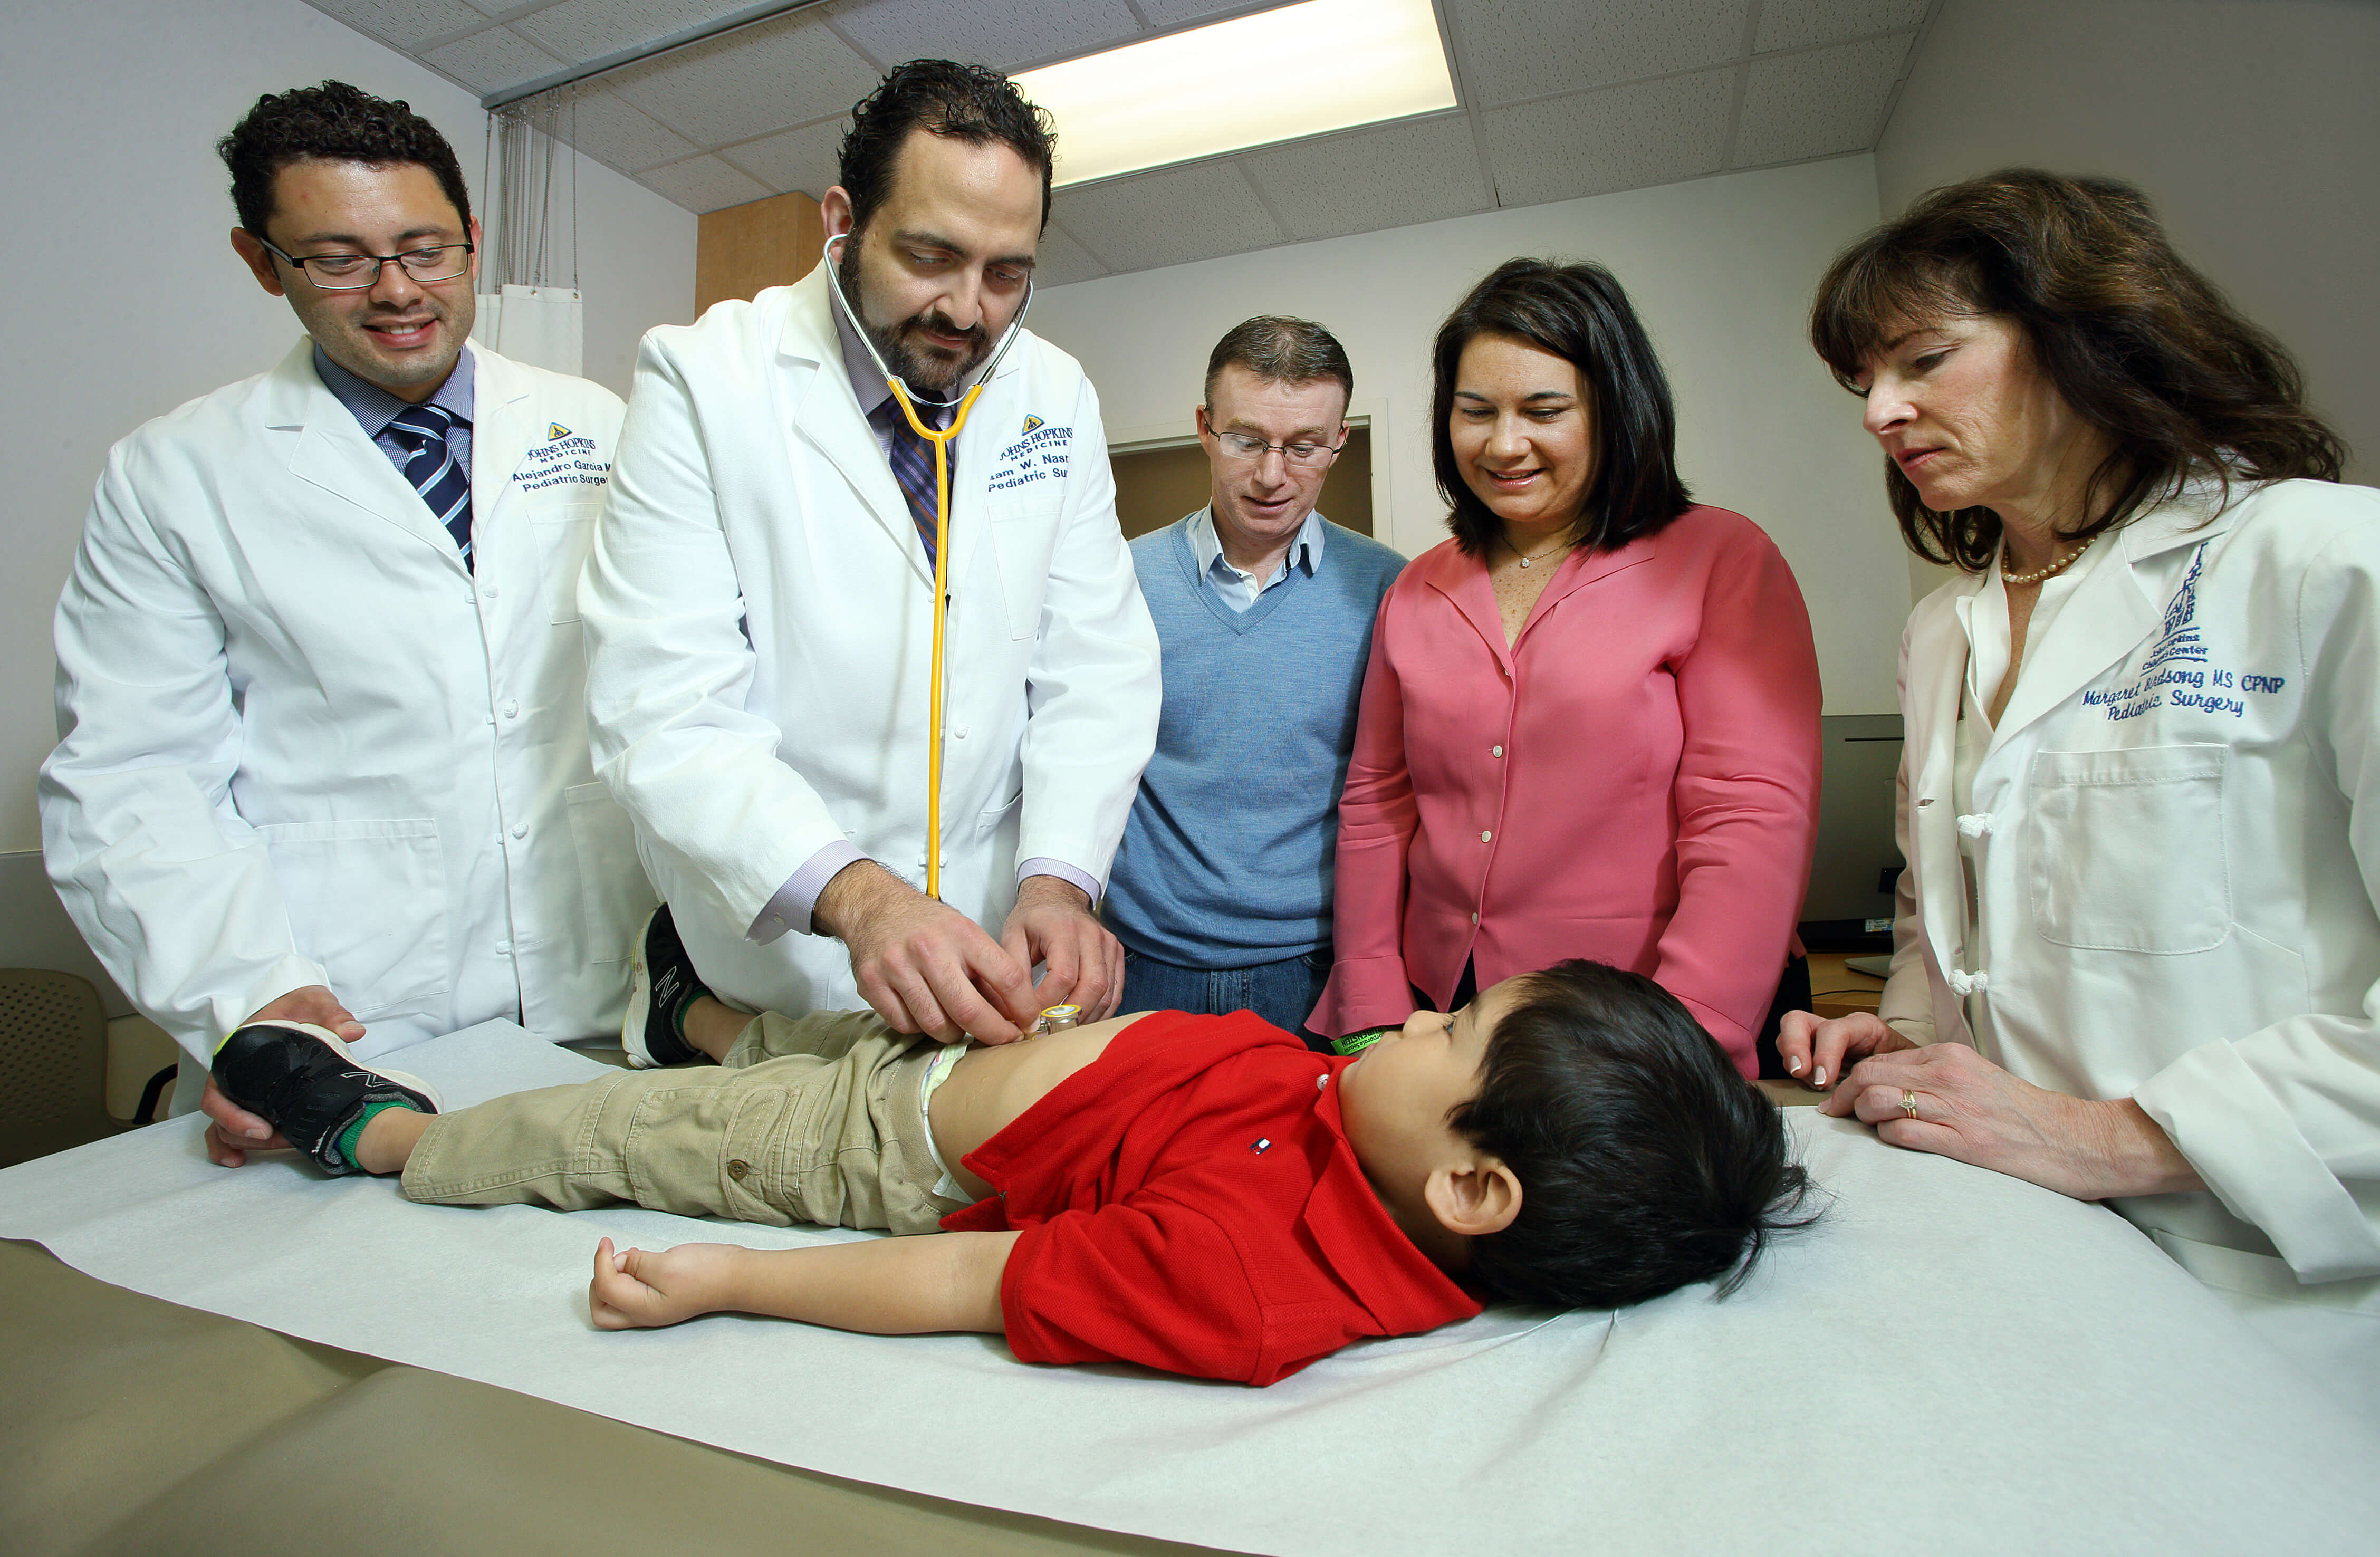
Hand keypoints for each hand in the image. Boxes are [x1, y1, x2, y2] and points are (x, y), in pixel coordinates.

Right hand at [203, 985, 364, 1166]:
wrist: (297, 1006)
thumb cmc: (298, 1006)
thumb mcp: (313, 1003)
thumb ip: (330, 1014)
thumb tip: (352, 1031)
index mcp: (237, 1054)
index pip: (219, 1091)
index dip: (234, 1116)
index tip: (262, 1129)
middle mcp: (232, 1075)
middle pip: (222, 1116)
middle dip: (246, 1135)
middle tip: (279, 1142)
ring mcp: (239, 1090)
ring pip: (224, 1127)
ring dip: (245, 1144)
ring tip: (279, 1148)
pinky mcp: (250, 1100)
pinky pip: (229, 1128)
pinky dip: (229, 1147)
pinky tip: (239, 1161)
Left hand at [589, 1237, 739, 1328]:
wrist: (736, 1277)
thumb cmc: (705, 1272)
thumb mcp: (666, 1264)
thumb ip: (636, 1264)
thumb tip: (618, 1262)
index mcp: (643, 1309)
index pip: (605, 1288)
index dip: (600, 1262)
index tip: (606, 1241)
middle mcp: (643, 1315)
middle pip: (601, 1310)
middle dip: (598, 1282)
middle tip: (611, 1258)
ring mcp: (652, 1308)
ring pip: (614, 1303)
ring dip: (611, 1279)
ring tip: (627, 1257)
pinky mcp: (660, 1299)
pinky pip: (630, 1294)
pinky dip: (625, 1278)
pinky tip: (638, 1260)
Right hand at [816, 862, 1032, 1042]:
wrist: (876, 907)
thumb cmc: (928, 925)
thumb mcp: (966, 934)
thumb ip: (989, 971)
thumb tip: (1015, 1014)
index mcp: (961, 933)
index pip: (1006, 976)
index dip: (1023, 1007)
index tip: (1029, 1022)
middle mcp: (929, 949)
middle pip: (969, 1010)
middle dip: (994, 1034)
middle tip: (1004, 1039)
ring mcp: (897, 967)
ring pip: (936, 1025)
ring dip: (955, 1034)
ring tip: (959, 1025)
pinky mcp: (872, 983)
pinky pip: (906, 1025)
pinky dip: (921, 1028)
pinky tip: (926, 1012)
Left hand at [1000, 875, 1123, 1021]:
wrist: (1058, 894)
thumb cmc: (1032, 919)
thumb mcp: (1012, 936)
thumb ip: (1014, 971)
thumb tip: (1014, 1010)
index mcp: (1062, 928)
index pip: (1063, 975)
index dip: (1048, 1003)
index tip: (1031, 1019)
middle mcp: (1091, 934)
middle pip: (1092, 986)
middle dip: (1072, 1016)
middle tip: (1051, 1033)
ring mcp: (1108, 943)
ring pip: (1107, 991)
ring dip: (1088, 1017)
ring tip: (1066, 1032)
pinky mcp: (1116, 952)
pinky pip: (1116, 989)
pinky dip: (1102, 1010)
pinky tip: (1084, 1021)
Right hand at [1775, 1009, 1912, 1089]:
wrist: (1909, 1077)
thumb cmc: (1908, 1071)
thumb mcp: (1905, 1067)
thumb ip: (1885, 1072)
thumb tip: (1864, 1089)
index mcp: (1862, 1026)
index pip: (1833, 1029)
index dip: (1824, 1053)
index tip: (1824, 1081)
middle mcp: (1836, 1029)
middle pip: (1797, 1020)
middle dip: (1793, 1046)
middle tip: (1801, 1072)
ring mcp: (1820, 1042)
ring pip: (1787, 1036)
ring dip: (1791, 1060)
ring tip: (1809, 1082)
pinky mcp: (1813, 1057)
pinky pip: (1790, 1057)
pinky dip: (1794, 1072)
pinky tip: (1811, 1086)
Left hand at [1819, 1041, 2204, 1199]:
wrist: (2074, 1140)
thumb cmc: (2023, 1115)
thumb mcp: (1977, 1080)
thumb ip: (1936, 1078)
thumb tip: (1892, 1087)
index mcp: (1950, 1057)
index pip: (1881, 1060)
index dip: (1852, 1078)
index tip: (1840, 1096)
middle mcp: (1948, 1076)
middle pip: (1870, 1076)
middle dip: (1844, 1096)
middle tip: (1834, 1115)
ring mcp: (1955, 1108)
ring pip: (1880, 1101)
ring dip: (1863, 1117)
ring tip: (1864, 1129)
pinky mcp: (1963, 1142)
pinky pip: (1904, 1134)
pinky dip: (1888, 1139)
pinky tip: (1893, 1144)